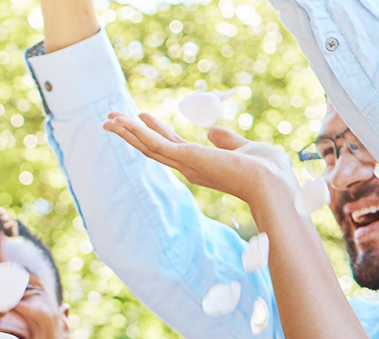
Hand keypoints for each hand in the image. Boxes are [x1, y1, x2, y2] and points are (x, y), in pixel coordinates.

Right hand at [102, 111, 300, 209]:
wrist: (271, 182)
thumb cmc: (266, 170)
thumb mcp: (245, 148)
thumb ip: (227, 141)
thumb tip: (212, 131)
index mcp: (200, 164)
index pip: (171, 145)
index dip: (155, 130)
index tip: (143, 116)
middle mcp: (188, 167)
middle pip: (152, 147)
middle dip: (131, 133)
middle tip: (111, 119)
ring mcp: (185, 164)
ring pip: (148, 146)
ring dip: (127, 132)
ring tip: (107, 119)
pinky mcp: (185, 159)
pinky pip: (155, 144)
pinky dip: (138, 133)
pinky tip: (125, 121)